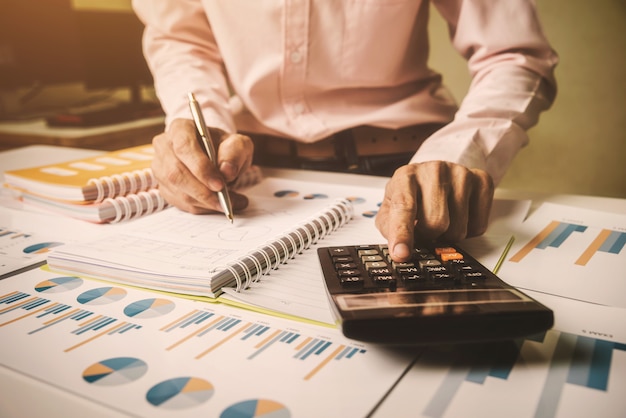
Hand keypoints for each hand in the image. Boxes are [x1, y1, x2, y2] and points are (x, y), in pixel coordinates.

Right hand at [150, 118, 253, 213]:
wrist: (216, 155)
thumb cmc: (224, 147)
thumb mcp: (238, 144)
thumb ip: (235, 153)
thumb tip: (227, 171)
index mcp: (180, 128)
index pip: (184, 147)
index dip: (200, 168)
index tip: (219, 184)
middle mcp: (164, 146)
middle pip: (176, 173)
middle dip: (203, 191)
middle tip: (225, 201)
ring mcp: (160, 168)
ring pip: (178, 191)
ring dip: (205, 202)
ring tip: (229, 204)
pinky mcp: (163, 187)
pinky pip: (180, 202)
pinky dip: (201, 207)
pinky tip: (217, 205)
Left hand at [375, 161, 494, 261]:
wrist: (436, 173)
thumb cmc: (413, 193)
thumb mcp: (391, 208)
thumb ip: (390, 229)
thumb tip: (399, 251)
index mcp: (406, 177)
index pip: (404, 207)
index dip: (402, 234)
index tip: (401, 253)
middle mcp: (434, 171)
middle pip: (435, 224)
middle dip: (429, 235)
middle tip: (425, 227)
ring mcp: (460, 174)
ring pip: (458, 229)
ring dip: (448, 235)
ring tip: (442, 219)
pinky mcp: (482, 181)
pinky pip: (478, 227)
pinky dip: (467, 231)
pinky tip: (459, 216)